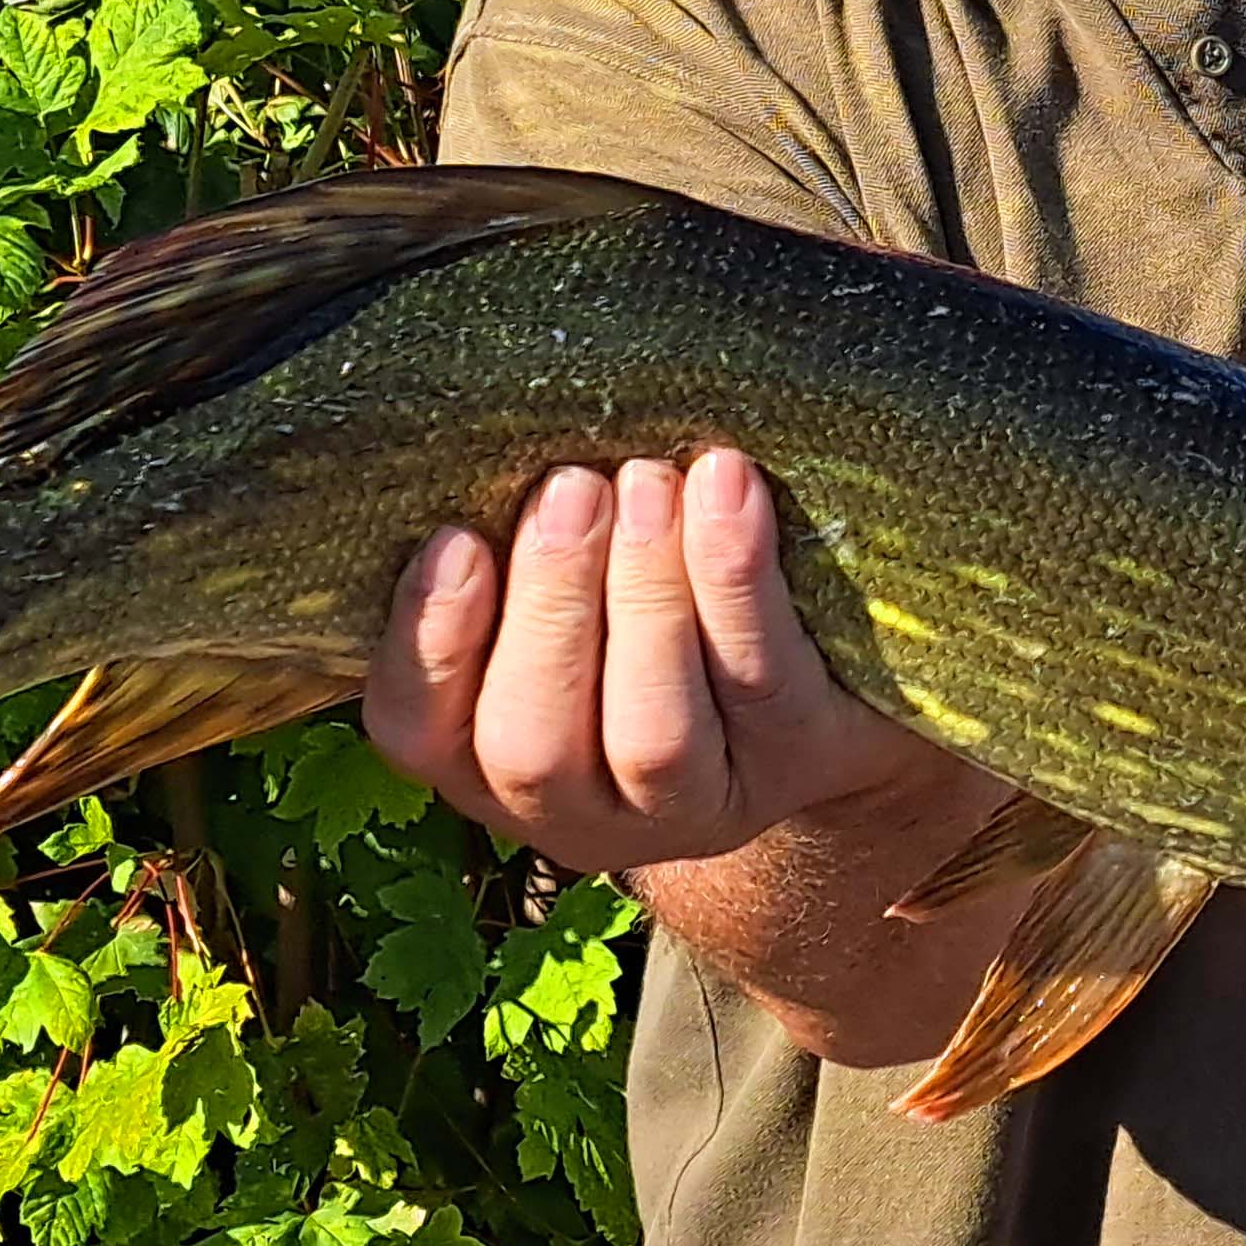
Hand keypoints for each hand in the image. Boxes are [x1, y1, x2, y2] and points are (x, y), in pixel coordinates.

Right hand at [365, 449, 947, 872]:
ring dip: (645, 595)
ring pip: (653, 734)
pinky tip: (728, 485)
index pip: (417, 732)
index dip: (428, 642)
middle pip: (534, 744)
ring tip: (648, 480)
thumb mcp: (567, 582)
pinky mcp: (798, 761)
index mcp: (490, 762)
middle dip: (550, 607)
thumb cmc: (654, 594)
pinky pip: (762, 681)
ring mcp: (697, 803)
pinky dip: (736, 578)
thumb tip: (467, 434)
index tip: (455, 537)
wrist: (829, 671)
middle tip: (571, 489)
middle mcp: (582, 811)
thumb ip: (509, 539)